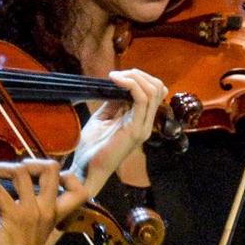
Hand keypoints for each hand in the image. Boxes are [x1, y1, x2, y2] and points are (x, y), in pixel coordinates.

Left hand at [0, 159, 90, 244]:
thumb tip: (23, 193)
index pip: (79, 191)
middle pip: (51, 168)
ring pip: (22, 171)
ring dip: (2, 168)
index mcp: (55, 216)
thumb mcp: (35, 234)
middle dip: (30, 161)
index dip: (67, 175)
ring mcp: (32, 213)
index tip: (45, 177)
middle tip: (13, 172)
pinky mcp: (13, 218)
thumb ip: (36, 215)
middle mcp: (47, 211)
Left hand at [71, 68, 165, 188]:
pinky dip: (130, 84)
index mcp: (140, 120)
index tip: (118, 75)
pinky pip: (141, 99)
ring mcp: (143, 127)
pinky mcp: (136, 130)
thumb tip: (117, 84)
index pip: (153, 92)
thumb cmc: (91, 146)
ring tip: (115, 76)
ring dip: (134, 77)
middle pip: (157, 88)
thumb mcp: (103, 117)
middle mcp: (146, 123)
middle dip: (138, 74)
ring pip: (153, 91)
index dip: (139, 78)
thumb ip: (113, 102)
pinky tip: (115, 80)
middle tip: (117, 74)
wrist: (86, 169)